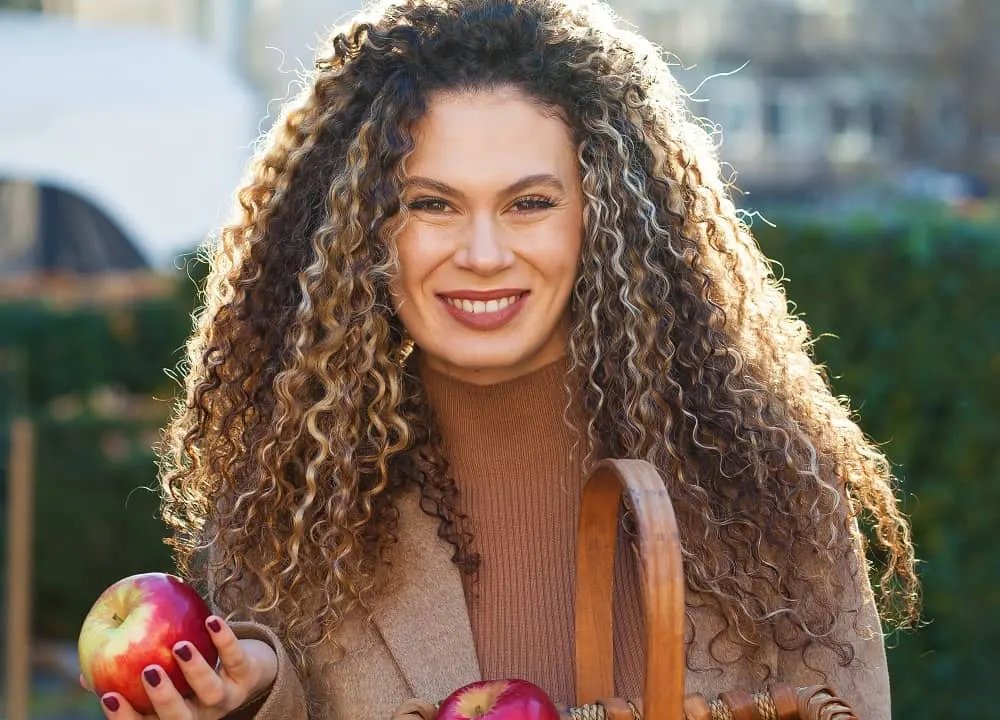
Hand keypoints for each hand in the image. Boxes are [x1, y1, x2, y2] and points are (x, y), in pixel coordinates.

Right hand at [80, 615, 277, 719]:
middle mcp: (198, 713)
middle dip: (164, 698)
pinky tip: (211, 621)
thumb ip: (125, 673)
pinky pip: (236, 658)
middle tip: (150, 671)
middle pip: (180, 718)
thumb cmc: (185, 671)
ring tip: (181, 646)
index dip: (126, 717)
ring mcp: (224, 697)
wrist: (243, 669)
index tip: (108, 696)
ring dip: (196, 671)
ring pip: (211, 693)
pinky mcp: (246, 674)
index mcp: (172, 717)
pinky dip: (225, 640)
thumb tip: (85, 674)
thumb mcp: (158, 672)